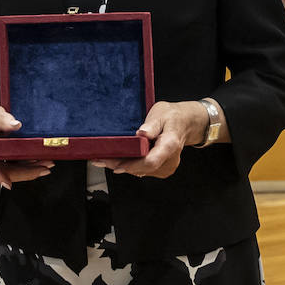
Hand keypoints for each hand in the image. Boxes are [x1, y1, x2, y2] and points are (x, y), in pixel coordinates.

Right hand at [0, 100, 53, 187]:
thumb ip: (2, 118)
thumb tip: (16, 125)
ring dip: (29, 170)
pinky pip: (11, 168)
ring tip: (47, 165)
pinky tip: (37, 162)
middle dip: (26, 172)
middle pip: (4, 171)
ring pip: (10, 172)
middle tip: (45, 168)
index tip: (8, 183)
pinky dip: (25, 167)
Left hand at [92, 99, 209, 179]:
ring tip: (103, 159)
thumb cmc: (172, 117)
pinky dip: (130, 165)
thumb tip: (141, 133)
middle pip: (142, 168)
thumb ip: (152, 125)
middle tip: (99, 159)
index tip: (116, 165)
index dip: (132, 165)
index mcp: (170, 144)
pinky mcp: (161, 170)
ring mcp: (166, 167)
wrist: (185, 123)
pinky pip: (143, 170)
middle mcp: (170, 160)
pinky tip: (117, 159)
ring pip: (141, 171)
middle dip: (120, 164)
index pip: (151, 161)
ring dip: (123, 165)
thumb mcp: (161, 113)